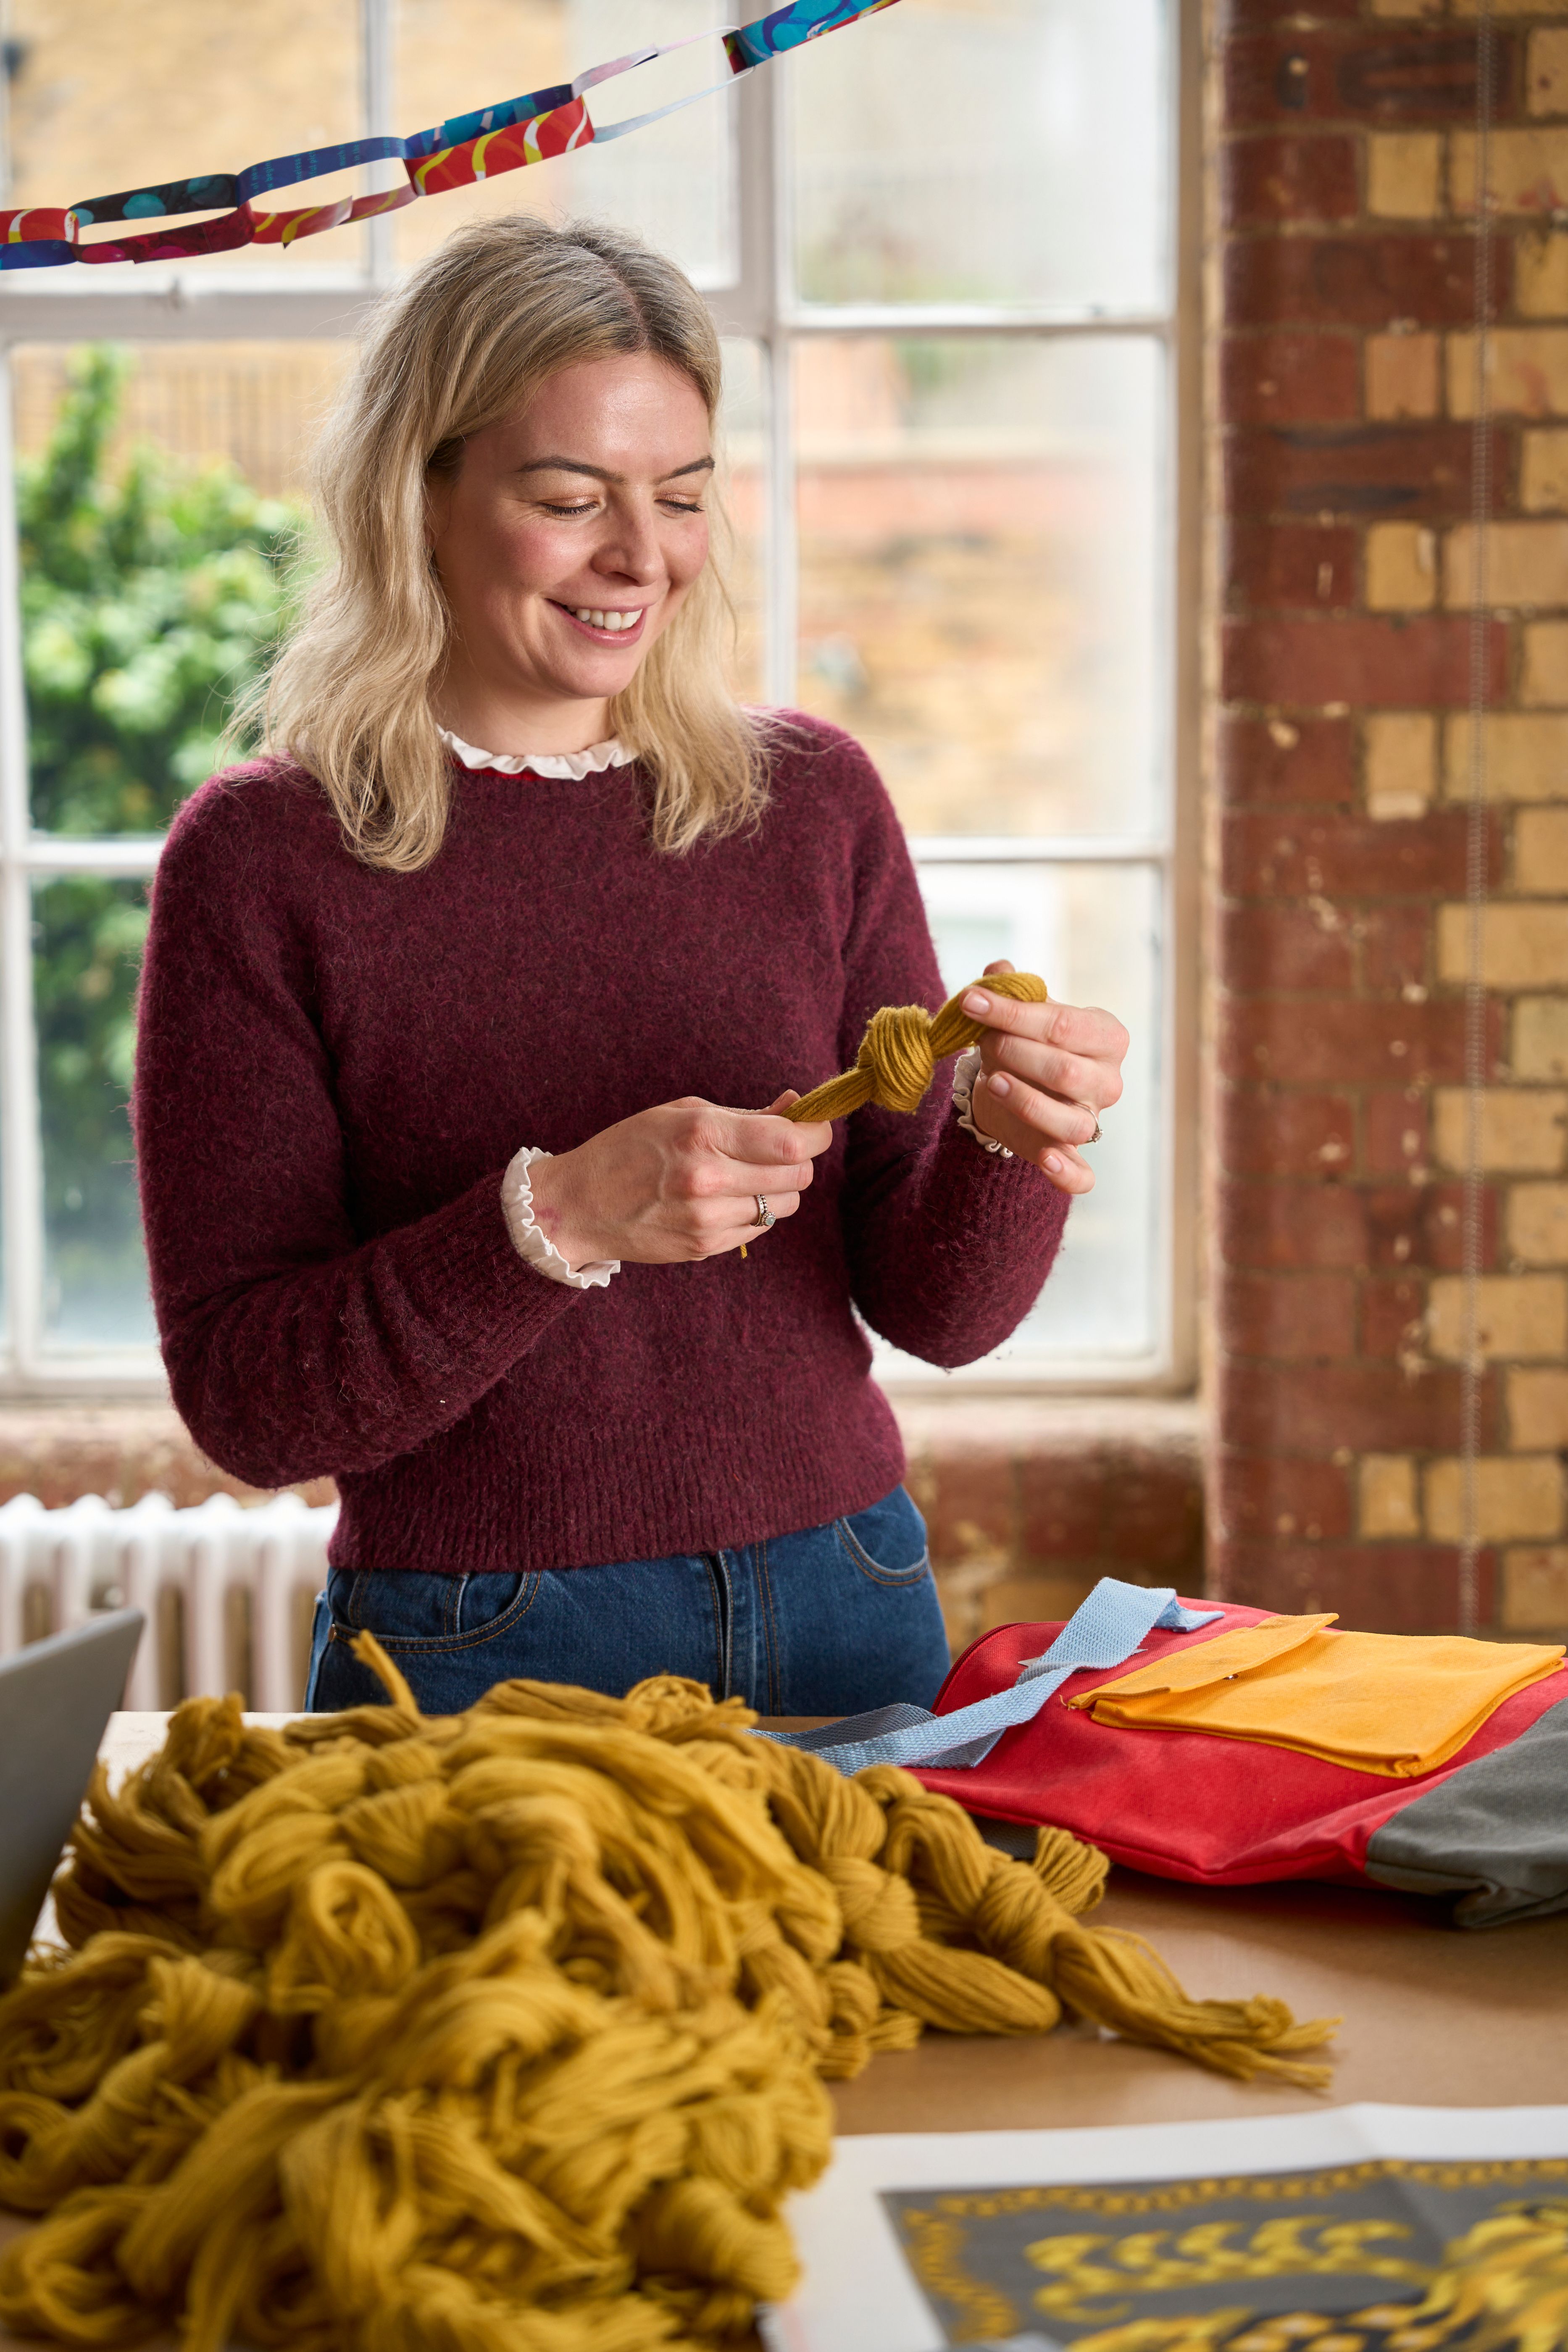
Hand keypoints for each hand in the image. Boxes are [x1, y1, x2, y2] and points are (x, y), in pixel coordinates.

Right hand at [524, 1092, 832, 1267]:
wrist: (578, 1205)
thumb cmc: (630, 1148)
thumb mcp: (683, 1112)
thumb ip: (746, 1114)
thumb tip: (797, 1107)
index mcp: (702, 1134)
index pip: (791, 1141)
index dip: (816, 1133)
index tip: (815, 1127)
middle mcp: (707, 1179)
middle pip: (797, 1176)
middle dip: (799, 1160)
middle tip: (779, 1149)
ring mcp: (707, 1219)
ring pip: (783, 1206)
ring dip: (777, 1189)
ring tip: (745, 1175)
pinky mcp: (705, 1246)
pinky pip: (758, 1228)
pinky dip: (753, 1211)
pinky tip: (723, 1198)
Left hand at [962, 960, 1127, 1196]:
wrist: (1020, 1083)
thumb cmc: (1029, 1040)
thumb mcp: (1022, 1012)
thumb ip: (1011, 990)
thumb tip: (997, 969)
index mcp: (1106, 1036)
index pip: (1064, 1025)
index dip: (1014, 1013)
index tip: (971, 1000)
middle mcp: (1107, 1081)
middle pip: (1065, 1071)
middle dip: (1015, 1052)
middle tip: (982, 1041)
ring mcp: (1092, 1120)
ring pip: (1070, 1121)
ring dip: (1027, 1102)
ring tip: (992, 1080)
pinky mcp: (1073, 1155)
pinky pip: (1082, 1175)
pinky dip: (1066, 1173)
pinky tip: (1045, 1160)